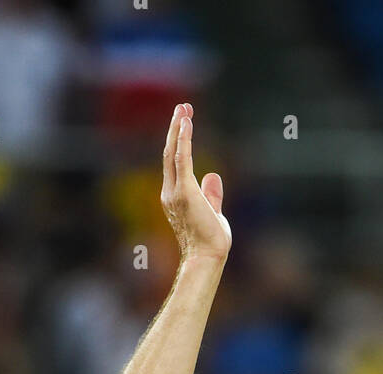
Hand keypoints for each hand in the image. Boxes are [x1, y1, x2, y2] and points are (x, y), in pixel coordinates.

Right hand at [161, 102, 231, 263]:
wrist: (207, 257)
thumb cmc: (210, 241)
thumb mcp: (212, 212)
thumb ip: (211, 194)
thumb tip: (213, 174)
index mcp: (174, 196)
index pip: (174, 163)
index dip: (178, 141)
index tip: (185, 121)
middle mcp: (169, 192)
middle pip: (169, 153)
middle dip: (176, 129)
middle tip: (183, 107)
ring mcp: (174, 192)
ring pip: (173, 153)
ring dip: (178, 129)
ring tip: (184, 109)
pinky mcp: (184, 192)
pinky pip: (181, 160)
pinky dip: (183, 139)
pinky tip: (186, 123)